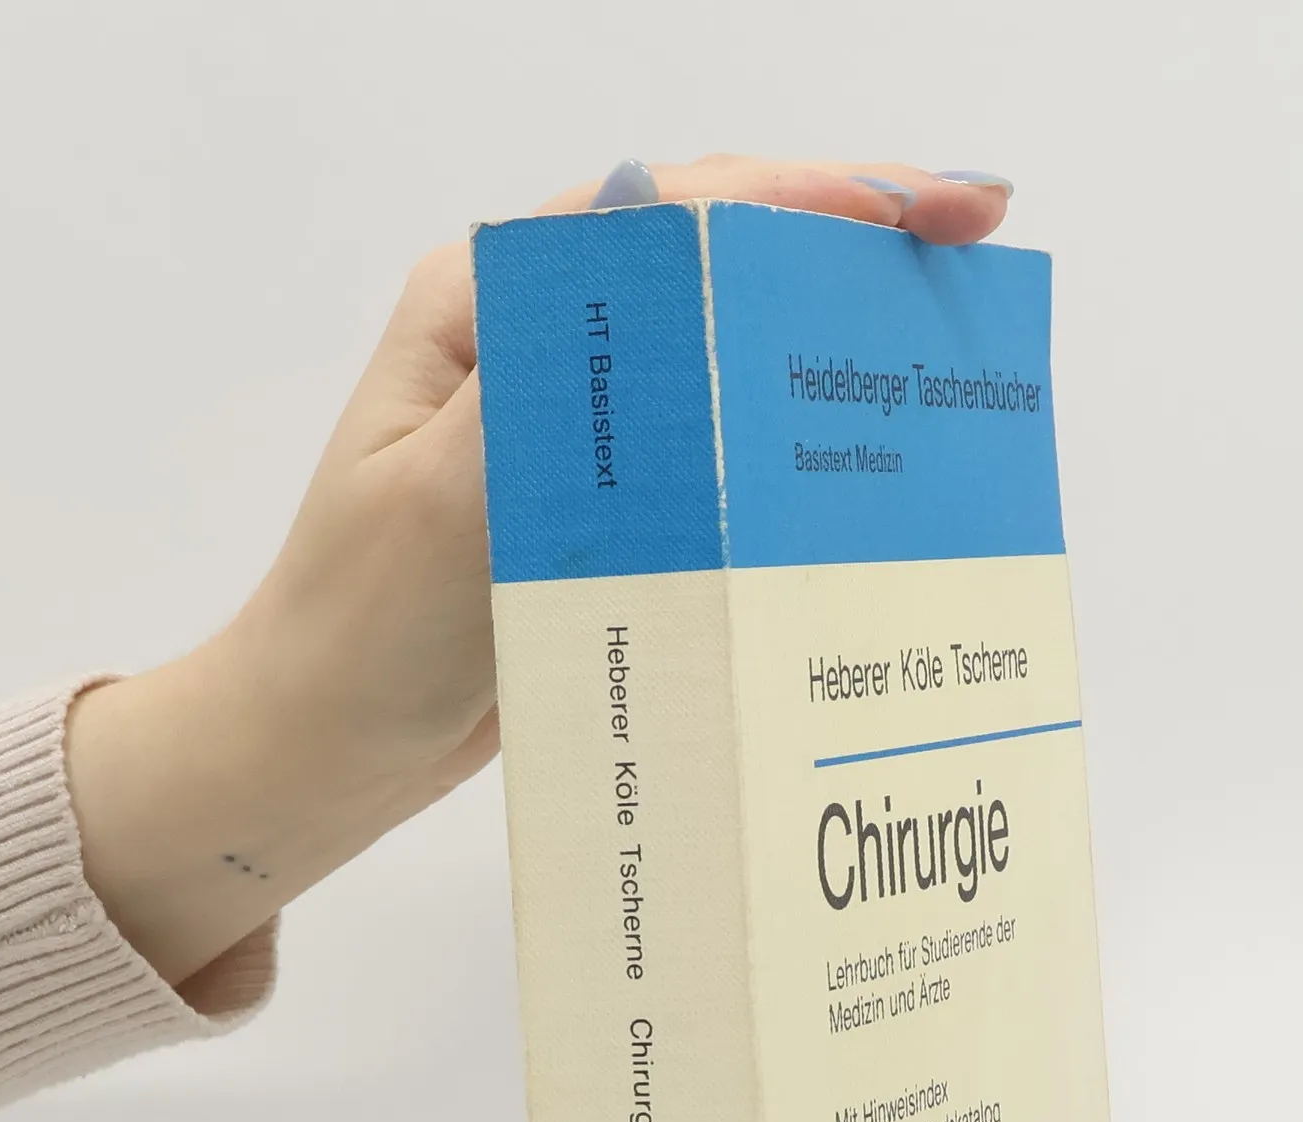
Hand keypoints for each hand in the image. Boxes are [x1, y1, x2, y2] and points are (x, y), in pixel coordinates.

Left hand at [65, 157, 1014, 988]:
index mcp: (492, 304)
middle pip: (714, 253)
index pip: (670, 211)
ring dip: (827, 323)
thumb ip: (555, 385)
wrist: (330, 744)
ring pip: (723, 338)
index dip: (810, 195)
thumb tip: (669, 260)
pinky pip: (713, 433)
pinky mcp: (602, 495)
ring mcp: (576, 417)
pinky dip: (789, 422)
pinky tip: (862, 440)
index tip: (930, 208)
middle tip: (972, 241)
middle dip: (844, 238)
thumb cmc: (362, 629)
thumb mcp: (447, 503)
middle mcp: (542, 339)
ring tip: (942, 324)